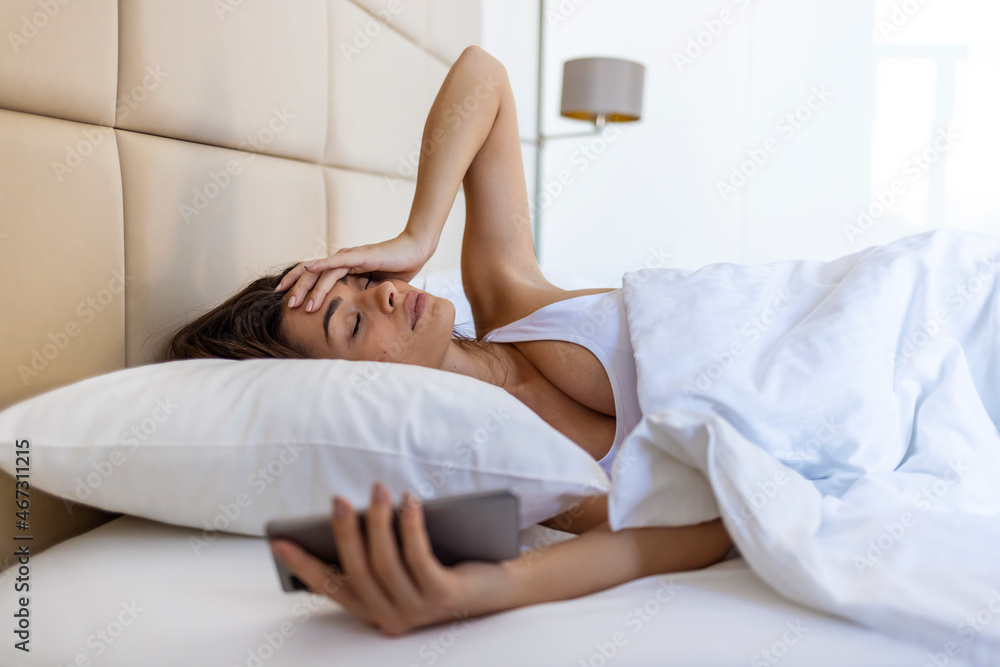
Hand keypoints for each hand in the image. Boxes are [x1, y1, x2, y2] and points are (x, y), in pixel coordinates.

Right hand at [269, 483, 517, 635]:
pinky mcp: (442, 597)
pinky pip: (418, 558)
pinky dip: (409, 527)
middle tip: (337, 499)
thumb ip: (379, 549)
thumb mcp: (406, 561)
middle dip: (344, 532)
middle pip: (357, 571)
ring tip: (376, 490)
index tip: (278, 541)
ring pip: (385, 564)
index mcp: (375, 610)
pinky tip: (408, 501)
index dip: (303, 566)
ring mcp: (417, 610)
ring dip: (378, 522)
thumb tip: (349, 518)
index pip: (331, 588)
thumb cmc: (446, 565)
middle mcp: (390, 616)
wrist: (500, 587)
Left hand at [275, 231, 430, 311]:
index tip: (286, 300)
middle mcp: (343, 260)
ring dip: (308, 288)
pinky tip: (309, 268)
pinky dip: (322, 265)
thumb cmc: (398, 269)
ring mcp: (350, 257)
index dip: (299, 286)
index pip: (316, 277)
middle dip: (297, 289)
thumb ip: (363, 296)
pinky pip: (338, 262)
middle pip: (312, 274)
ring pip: (321, 272)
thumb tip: (355, 315)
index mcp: (345, 269)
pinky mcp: (361, 256)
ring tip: (297, 303)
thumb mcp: (375, 289)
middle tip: (285, 305)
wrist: (416, 252)